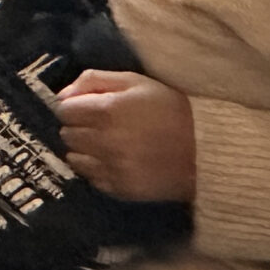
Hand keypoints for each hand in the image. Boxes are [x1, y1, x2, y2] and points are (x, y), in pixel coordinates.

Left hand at [55, 70, 195, 202]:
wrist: (206, 150)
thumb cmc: (170, 109)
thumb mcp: (135, 82)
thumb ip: (93, 81)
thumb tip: (62, 95)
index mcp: (107, 110)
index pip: (63, 110)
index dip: (74, 107)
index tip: (87, 108)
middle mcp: (104, 141)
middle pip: (66, 134)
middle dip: (78, 127)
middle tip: (99, 126)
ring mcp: (111, 168)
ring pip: (74, 158)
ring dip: (84, 150)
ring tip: (106, 144)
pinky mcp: (120, 189)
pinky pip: (91, 179)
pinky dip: (97, 170)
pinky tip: (115, 161)